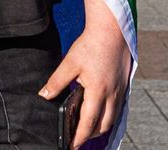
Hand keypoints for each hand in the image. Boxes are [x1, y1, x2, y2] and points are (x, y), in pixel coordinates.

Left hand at [39, 0, 132, 147]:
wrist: (112, 30)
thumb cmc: (91, 45)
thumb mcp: (70, 63)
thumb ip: (56, 82)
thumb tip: (43, 96)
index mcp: (97, 91)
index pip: (88, 122)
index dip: (79, 137)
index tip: (72, 146)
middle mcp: (112, 95)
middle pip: (103, 125)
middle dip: (90, 136)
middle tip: (77, 139)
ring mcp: (120, 91)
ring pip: (112, 118)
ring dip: (100, 127)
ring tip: (87, 129)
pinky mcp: (124, 85)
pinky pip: (118, 108)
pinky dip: (109, 115)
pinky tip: (100, 112)